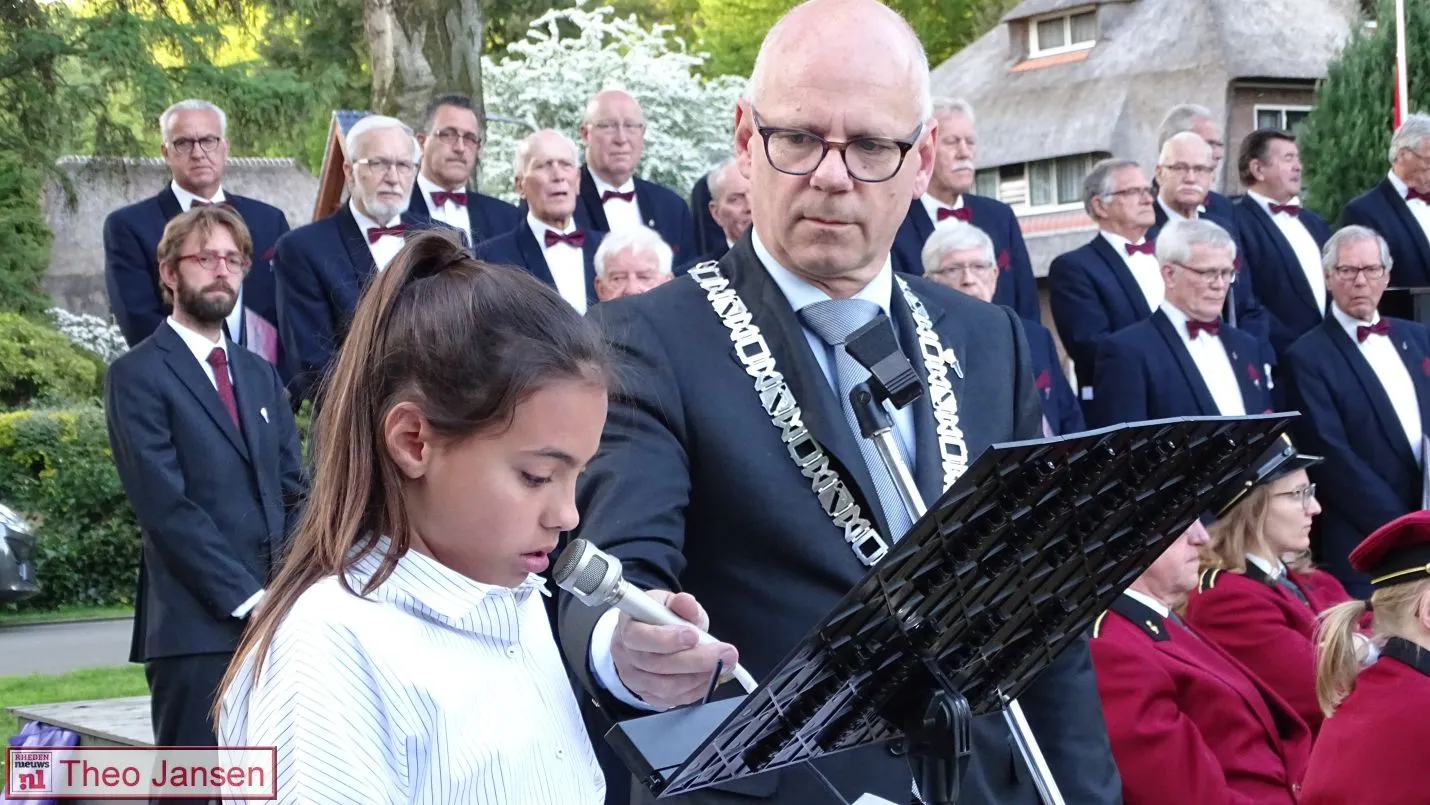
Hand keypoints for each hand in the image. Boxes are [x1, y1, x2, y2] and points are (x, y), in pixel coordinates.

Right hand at [611, 590, 740, 709]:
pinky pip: (672, 699)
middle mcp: (626, 655)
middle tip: (726, 653)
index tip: (694, 635)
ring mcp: (634, 679)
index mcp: (628, 626)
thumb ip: (681, 604)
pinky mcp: (647, 695)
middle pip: (656, 664)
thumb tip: (687, 603)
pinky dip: (695, 690)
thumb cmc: (659, 619)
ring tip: (722, 665)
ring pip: (665, 686)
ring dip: (698, 677)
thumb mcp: (670, 603)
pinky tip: (710, 677)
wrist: (648, 638)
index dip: (666, 639)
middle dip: (696, 660)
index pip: (639, 637)